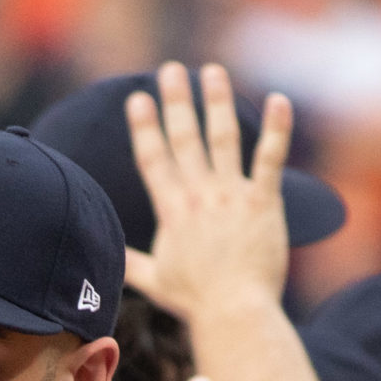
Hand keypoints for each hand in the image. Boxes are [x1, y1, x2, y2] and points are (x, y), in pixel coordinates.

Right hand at [123, 62, 291, 321]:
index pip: (153, 159)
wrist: (234, 311)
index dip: (144, 126)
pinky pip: (270, 158)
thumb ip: (129, 262)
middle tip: (170, 70)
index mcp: (172, 211)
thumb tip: (102, 259)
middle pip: (184, 139)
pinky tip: (278, 100)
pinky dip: (276, 128)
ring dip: (217, 102)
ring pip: (223, 138)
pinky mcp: (264, 201)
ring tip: (212, 72)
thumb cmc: (195, 300)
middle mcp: (199, 196)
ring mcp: (232, 195)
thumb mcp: (154, 280)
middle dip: (176, 101)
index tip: (138, 98)